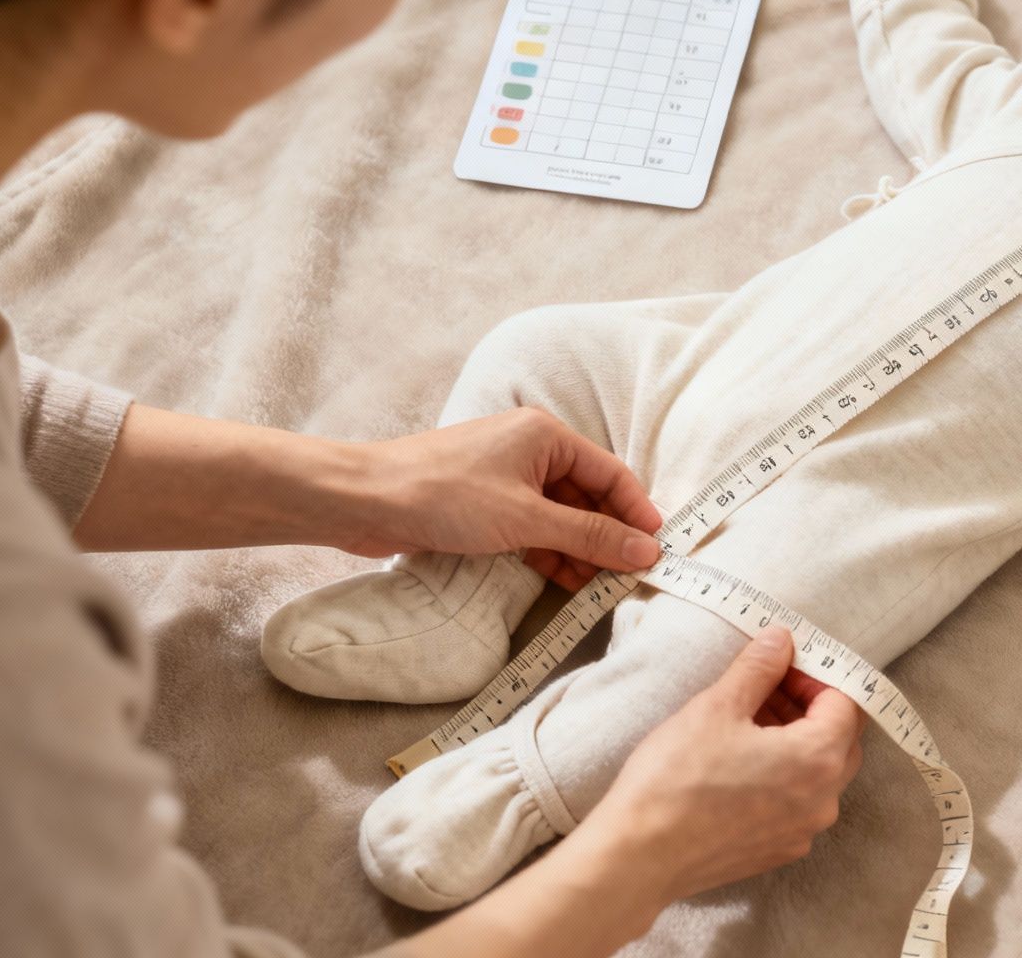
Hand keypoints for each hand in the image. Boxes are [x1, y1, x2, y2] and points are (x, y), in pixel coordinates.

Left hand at [345, 407, 663, 587]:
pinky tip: (565, 579)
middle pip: (588, 495)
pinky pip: (533, 525)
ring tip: (599, 586)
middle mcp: (531, 449)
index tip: (656, 549)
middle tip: (629, 575)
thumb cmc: (442, 495)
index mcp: (547, 435)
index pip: (611, 474)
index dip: (636, 512)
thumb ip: (590, 535)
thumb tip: (644, 548)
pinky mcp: (485, 501)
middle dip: (608, 535)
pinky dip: (551, 550)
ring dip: (580, 548)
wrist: (365, 501)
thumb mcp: (526, 519)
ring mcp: (506, 475)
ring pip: (561, 514)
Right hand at [579, 627, 867, 904]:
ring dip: (794, 738)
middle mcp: (823, 801)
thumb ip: (759, 668)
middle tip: (766, 685)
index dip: (816, 674)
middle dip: (809, 706)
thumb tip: (781, 640)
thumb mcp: (717, 707)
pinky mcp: (778, 850)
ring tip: (746, 719)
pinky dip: (782, 774)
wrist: (639, 856)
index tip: (782, 663)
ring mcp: (803, 831)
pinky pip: (798, 801)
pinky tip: (739, 762)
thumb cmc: (677, 779)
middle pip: (840, 739)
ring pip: (818, 771)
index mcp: (818, 760)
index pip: (846, 703)